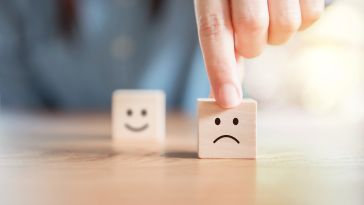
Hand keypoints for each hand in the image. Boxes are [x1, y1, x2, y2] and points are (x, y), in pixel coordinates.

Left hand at [194, 0, 324, 107]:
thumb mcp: (220, 11)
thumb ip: (223, 48)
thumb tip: (225, 96)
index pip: (214, 31)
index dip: (220, 68)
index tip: (228, 101)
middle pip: (252, 30)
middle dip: (252, 45)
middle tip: (250, 35)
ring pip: (285, 26)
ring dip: (277, 34)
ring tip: (270, 15)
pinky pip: (312, 17)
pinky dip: (300, 20)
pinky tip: (288, 6)